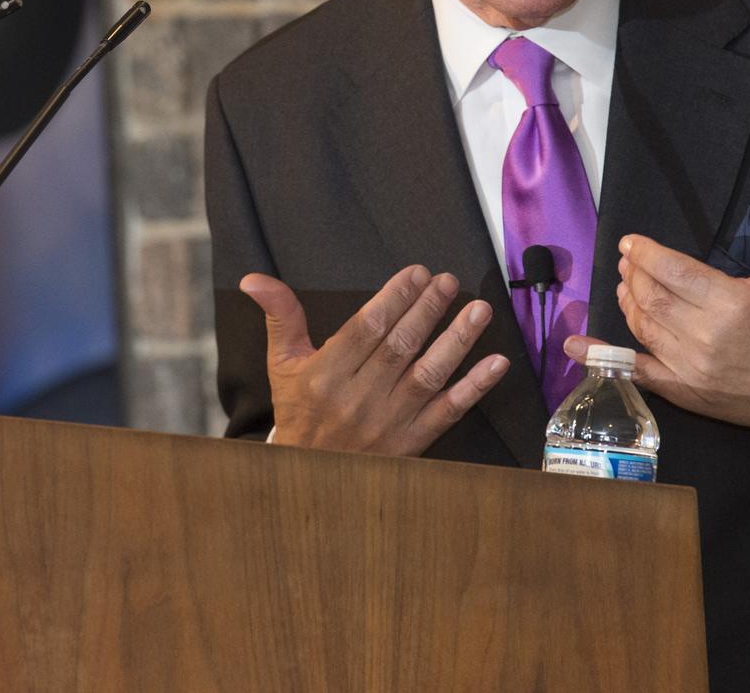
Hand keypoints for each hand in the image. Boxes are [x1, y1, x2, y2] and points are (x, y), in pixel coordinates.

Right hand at [240, 264, 509, 455]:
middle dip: (428, 310)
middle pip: (400, 347)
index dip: (394, 299)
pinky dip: (474, 388)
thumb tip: (253, 278)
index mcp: (325, 375)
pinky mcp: (412, 443)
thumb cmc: (299, 411)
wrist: (308, 476)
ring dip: (457, 341)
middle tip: (449, 282)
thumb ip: (280, 316)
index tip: (418, 274)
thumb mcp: (283, 363)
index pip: (366, 330)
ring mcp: (388, 423)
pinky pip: (448, 412)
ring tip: (479, 310)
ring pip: (428, 376)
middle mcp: (358, 399)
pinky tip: (496, 364)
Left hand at [567, 193, 749, 450]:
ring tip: (625, 285)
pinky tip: (577, 345)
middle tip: (628, 260)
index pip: (672, 270)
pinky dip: (604, 356)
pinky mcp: (687, 392)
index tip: (631, 243)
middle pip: (651, 297)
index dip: (645, 253)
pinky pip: (638, 372)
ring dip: (627, 303)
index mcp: (731, 303)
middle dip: (633, 274)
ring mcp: (692, 368)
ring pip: (643, 327)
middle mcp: (706, 336)